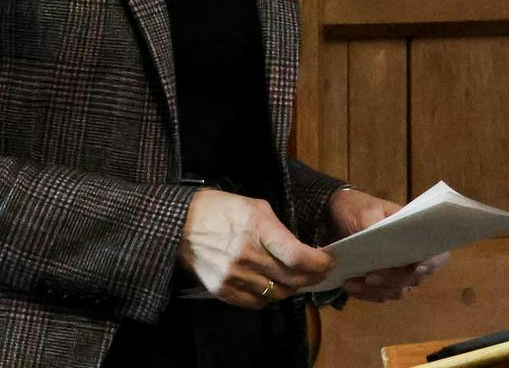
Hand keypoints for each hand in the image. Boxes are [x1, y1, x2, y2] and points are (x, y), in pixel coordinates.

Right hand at [179, 189, 335, 308]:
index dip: (318, 262)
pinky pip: (256, 303)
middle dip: (311, 277)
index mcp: (256, 228)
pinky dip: (268, 297)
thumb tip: (300, 250)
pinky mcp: (222, 290)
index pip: (296, 255)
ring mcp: (233, 275)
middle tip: (319, 272)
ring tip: (294, 279)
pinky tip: (269, 285)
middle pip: (291, 279)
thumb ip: (278, 230)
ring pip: (277, 294)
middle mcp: (246, 254)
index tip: (328, 262)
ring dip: (291, 288)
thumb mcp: (254, 206)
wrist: (181, 224)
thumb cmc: (221, 209)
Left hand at [327, 187, 449, 301]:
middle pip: (414, 278)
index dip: (430, 263)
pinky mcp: (382, 282)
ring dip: (376, 290)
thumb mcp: (365, 212)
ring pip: (397, 290)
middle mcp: (411, 257)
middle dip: (393, 280)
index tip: (416, 268)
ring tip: (352, 283)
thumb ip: (375, 226)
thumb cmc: (358, 208)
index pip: (435, 254)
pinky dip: (366, 294)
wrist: (338, 215)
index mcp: (415, 235)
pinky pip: (380, 295)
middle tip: (370, 277)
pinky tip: (350, 286)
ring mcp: (397, 271)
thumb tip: (383, 242)